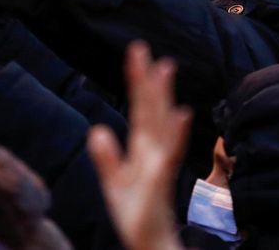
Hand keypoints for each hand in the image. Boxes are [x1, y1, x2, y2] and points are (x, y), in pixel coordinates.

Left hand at [88, 42, 190, 249]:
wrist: (150, 243)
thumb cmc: (137, 214)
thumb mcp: (114, 183)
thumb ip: (106, 156)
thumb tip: (97, 129)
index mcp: (142, 148)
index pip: (140, 108)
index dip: (137, 81)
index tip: (136, 52)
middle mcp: (153, 150)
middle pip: (151, 109)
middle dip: (148, 79)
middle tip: (143, 48)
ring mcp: (159, 164)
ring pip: (161, 124)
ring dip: (163, 96)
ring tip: (164, 68)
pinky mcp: (160, 181)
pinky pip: (168, 154)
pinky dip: (176, 134)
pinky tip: (181, 114)